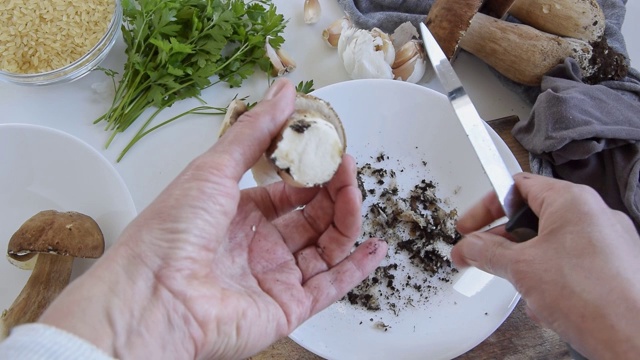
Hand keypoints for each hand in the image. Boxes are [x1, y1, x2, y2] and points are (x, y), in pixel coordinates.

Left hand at [39, 79, 386, 358]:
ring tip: (355, 195)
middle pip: (312, 216)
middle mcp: (259, 245)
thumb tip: (285, 91)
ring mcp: (274, 277)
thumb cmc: (172, 232)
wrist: (155, 296)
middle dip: (333, 191)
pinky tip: (374, 247)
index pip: (289, 191)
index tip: (330, 150)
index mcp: (238, 213)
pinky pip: (330, 286)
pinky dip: (356, 269)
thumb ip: (255, 132)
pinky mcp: (288, 307)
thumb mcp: (214, 169)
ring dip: (346, 221)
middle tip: (346, 167)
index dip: (311, 172)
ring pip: (326, 247)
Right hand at [451, 172, 639, 358]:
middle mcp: (594, 214)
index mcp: (572, 200)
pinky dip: (552, 278)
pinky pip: (572, 264)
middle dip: (504, 241)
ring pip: (551, 244)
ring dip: (528, 264)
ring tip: (521, 285)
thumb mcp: (522, 268)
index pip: (516, 187)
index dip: (486, 207)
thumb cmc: (594, 296)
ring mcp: (608, 241)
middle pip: (533, 217)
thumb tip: (469, 246)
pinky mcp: (615, 267)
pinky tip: (546, 301)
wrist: (635, 336)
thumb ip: (488, 252)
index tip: (468, 226)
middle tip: (482, 255)